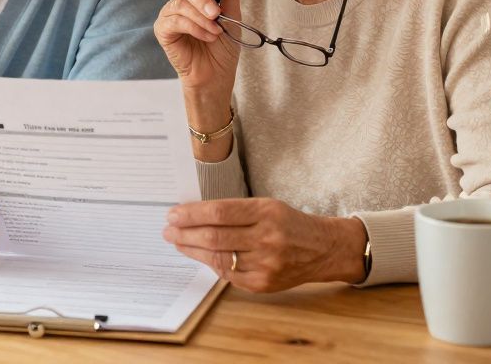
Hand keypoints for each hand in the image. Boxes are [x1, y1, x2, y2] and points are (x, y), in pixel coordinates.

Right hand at [153, 0, 241, 97]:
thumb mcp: (233, 17)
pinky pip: (175, 21)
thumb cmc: (223, 46)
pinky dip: (194, 28)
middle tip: (217, 13)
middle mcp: (181, 0)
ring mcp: (170, 15)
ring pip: (181, 4)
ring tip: (216, 31)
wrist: (216, 73)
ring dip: (201, 18)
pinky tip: (207, 36)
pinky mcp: (162, 30)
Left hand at [162, 198, 365, 292]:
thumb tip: (193, 215)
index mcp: (266, 212)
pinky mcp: (263, 284)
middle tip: (168, 229)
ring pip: (217, 257)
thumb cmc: (289, 223)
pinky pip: (228, 274)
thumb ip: (234, 211)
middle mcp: (266, 238)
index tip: (174, 214)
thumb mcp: (266, 206)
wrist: (322, 249)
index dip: (192, 214)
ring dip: (192, 250)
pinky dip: (210, 263)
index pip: (220, 212)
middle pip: (215, 236)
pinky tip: (200, 255)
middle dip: (185, 233)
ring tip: (178, 241)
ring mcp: (265, 264)